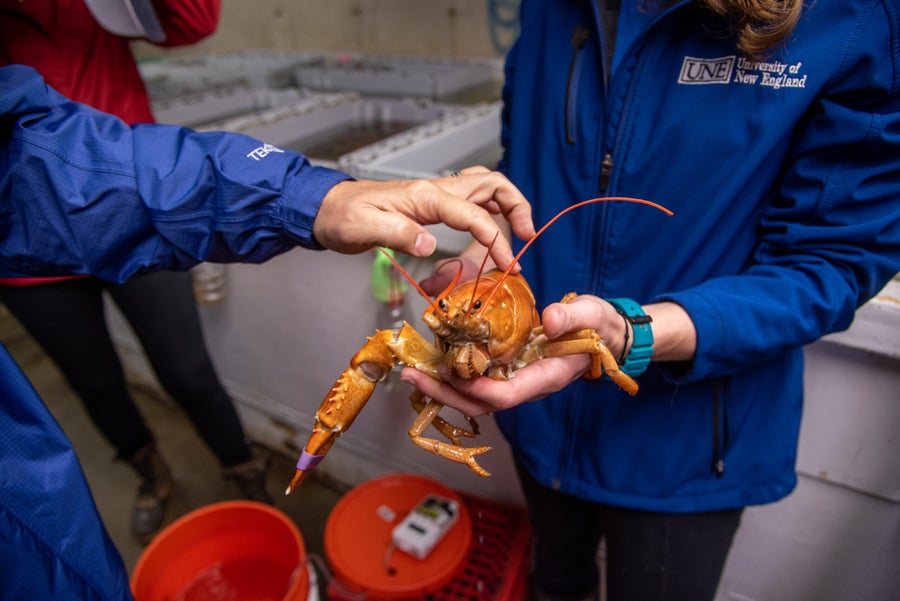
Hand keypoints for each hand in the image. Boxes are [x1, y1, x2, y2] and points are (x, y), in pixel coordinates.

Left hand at [312, 167, 533, 271]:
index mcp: (425, 197)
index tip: (507, 262)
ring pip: (485, 187)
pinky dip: (491, 210)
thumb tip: (430, 245)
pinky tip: (493, 229)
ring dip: (508, 206)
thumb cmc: (342, 217)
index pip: (473, 213)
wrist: (327, 208)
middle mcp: (436, 190)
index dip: (495, 238)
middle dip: (517, 206)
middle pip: (492, 184)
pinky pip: (471, 199)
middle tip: (527, 235)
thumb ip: (398, 234)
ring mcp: (436, 196)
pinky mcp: (432, 205)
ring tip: (518, 234)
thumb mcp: (363, 229)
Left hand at [400, 294, 626, 415]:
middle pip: (479, 404)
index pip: (504, 396)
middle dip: (445, 394)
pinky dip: (453, 374)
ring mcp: (515, 380)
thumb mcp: (591, 314)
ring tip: (413, 372)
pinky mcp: (507, 370)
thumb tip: (549, 319)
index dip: (475, 389)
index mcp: (544, 377)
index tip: (451, 372)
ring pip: (474, 396)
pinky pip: (476, 380)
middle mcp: (525, 385)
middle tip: (412, 376)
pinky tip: (434, 360)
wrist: (602, 332)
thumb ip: (572, 316)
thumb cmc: (597, 325)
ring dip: (443, 387)